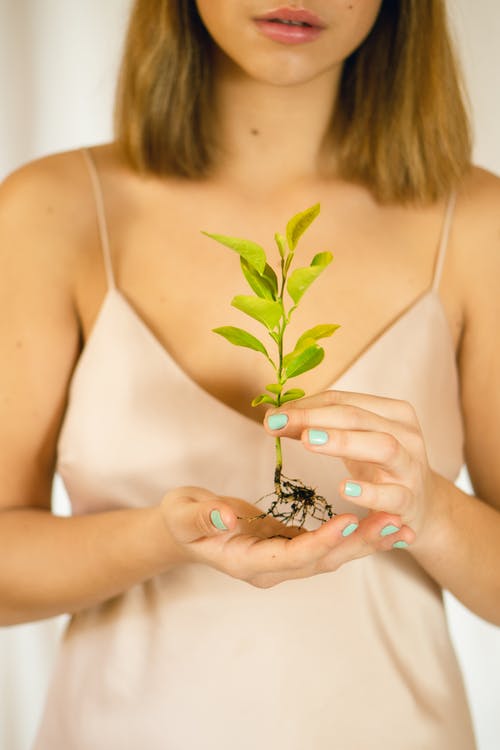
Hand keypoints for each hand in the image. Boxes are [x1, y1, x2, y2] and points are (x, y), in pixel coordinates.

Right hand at [159, 485, 412, 587]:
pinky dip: (357, 536)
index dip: (321, 541)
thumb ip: (204, 518)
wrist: (182, 531)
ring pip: (332, 556)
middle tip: (394, 522)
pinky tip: (383, 522)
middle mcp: (272, 568)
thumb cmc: (181, 521)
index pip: (291, 556)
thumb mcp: (184, 516)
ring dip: (366, 542)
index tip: (349, 520)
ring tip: (400, 523)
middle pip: (323, 561)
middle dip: (359, 544)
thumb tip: (226, 519)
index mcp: (247, 562)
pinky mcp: (292, 547)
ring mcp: (284, 560)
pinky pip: (330, 545)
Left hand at [265, 390, 433, 547]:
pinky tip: (343, 488)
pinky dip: (368, 491)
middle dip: (315, 418)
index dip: (306, 406)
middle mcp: (406, 435)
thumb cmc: (380, 468)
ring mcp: (411, 467)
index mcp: (392, 413)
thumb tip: (274, 416)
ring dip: (343, 441)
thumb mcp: (353, 443)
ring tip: (308, 440)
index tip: (273, 414)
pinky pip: (392, 494)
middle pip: (358, 417)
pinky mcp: (410, 500)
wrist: (421, 508)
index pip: (343, 401)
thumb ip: (318, 427)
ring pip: (382, 446)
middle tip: (280, 422)